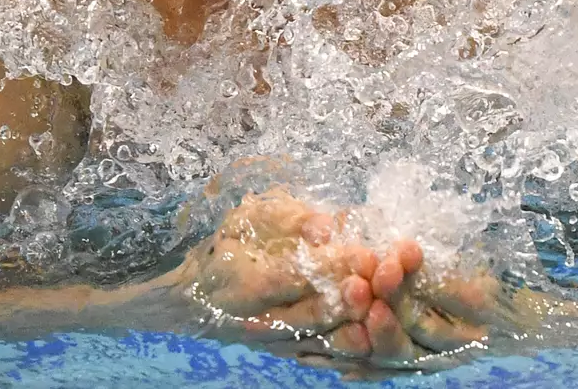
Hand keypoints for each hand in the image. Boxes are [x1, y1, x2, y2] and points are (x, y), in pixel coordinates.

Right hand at [175, 189, 376, 343]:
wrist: (197, 298)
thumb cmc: (227, 247)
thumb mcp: (247, 221)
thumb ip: (287, 219)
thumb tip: (325, 225)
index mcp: (247, 282)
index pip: (292, 276)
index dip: (331, 267)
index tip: (365, 254)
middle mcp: (260, 319)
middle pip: (311, 314)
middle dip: (350, 300)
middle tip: (381, 283)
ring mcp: (276, 342)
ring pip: (320, 342)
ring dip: (354, 331)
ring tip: (381, 316)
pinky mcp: (287, 354)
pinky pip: (321, 358)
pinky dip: (347, 353)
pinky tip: (373, 342)